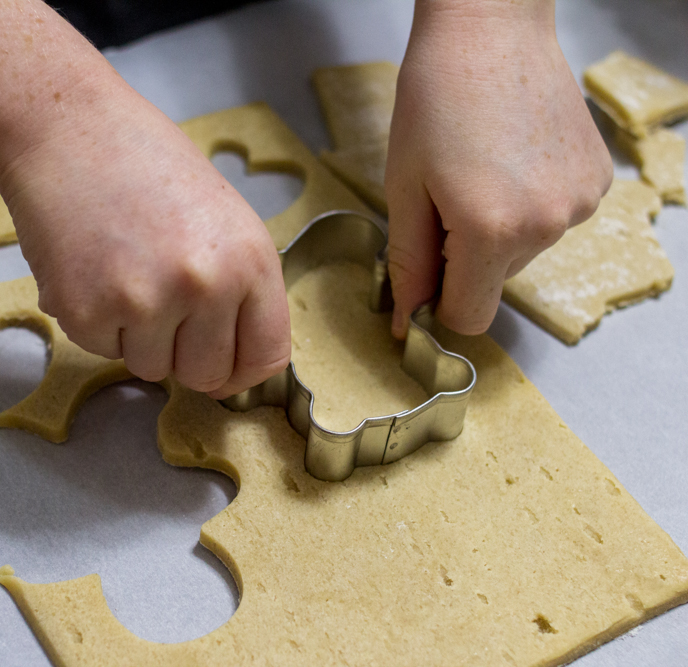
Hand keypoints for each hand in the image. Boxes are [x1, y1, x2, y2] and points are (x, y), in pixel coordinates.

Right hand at [0, 74, 291, 398]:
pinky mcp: (86, 314)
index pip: (265, 357)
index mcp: (250, 260)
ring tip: (123, 270)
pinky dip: (95, 321)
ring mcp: (144, 303)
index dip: (242, 370)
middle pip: (207, 376)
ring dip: (137, 337)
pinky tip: (91, 268)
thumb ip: (238, 285)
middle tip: (161, 303)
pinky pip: (101, 350)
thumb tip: (236, 358)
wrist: (64, 127)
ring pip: (151, 369)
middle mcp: (205, 287)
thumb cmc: (144, 162)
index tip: (225, 367)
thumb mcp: (222, 217)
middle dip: (185, 354)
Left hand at [385, 0, 612, 336]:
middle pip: (493, 282)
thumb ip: (409, 263)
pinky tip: (511, 160)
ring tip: (479, 171)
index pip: (469, 317)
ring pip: (522, 253)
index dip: (439, 303)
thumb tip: (409, 322)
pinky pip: (551, 221)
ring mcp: (578, 204)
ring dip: (496, 231)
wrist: (490, 31)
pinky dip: (528, 205)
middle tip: (445, 197)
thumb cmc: (435, 99)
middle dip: (463, 258)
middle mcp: (546, 225)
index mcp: (492, 231)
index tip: (424, 271)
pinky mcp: (596, 182)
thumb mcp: (405, 188)